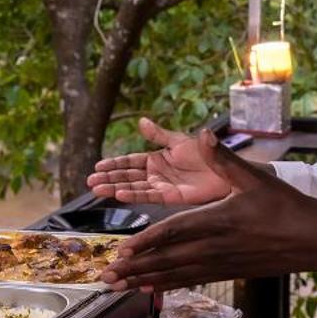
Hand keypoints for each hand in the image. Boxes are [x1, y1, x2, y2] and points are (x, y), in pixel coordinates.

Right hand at [86, 117, 234, 205]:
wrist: (226, 168)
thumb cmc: (206, 153)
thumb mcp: (178, 140)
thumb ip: (158, 134)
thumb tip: (140, 120)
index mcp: (156, 159)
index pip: (129, 162)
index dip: (113, 165)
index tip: (97, 167)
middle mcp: (156, 174)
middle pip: (127, 176)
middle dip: (109, 179)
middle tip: (90, 181)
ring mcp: (162, 186)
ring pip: (134, 187)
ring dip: (115, 188)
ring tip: (97, 190)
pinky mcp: (171, 196)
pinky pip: (149, 195)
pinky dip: (134, 195)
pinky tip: (119, 194)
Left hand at [99, 131, 316, 290]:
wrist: (315, 240)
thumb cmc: (287, 206)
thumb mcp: (255, 177)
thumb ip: (223, 159)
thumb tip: (202, 134)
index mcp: (218, 221)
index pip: (174, 233)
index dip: (146, 242)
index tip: (122, 250)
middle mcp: (216, 247)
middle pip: (167, 260)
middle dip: (134, 268)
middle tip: (106, 276)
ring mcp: (222, 264)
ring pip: (176, 275)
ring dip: (145, 280)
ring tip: (118, 286)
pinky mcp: (229, 273)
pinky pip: (191, 280)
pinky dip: (168, 285)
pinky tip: (152, 288)